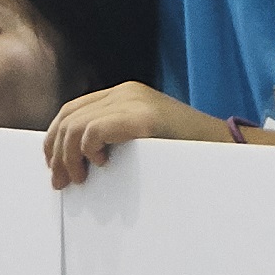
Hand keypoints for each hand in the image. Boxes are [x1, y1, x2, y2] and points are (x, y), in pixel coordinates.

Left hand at [42, 81, 226, 187]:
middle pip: (68, 118)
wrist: (221, 147)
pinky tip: (101, 164)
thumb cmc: (182, 149)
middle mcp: (125, 91)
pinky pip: (94, 131)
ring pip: (75, 127)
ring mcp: (134, 101)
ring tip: (80, 178)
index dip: (54, 139)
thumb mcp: (141, 135)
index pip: (72, 110)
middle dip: (56, 153)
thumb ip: (113, 134)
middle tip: (60, 182)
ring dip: (69, 158)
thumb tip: (71, 158)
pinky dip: (88, 151)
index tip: (52, 166)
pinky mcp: (142, 117)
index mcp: (124, 94)